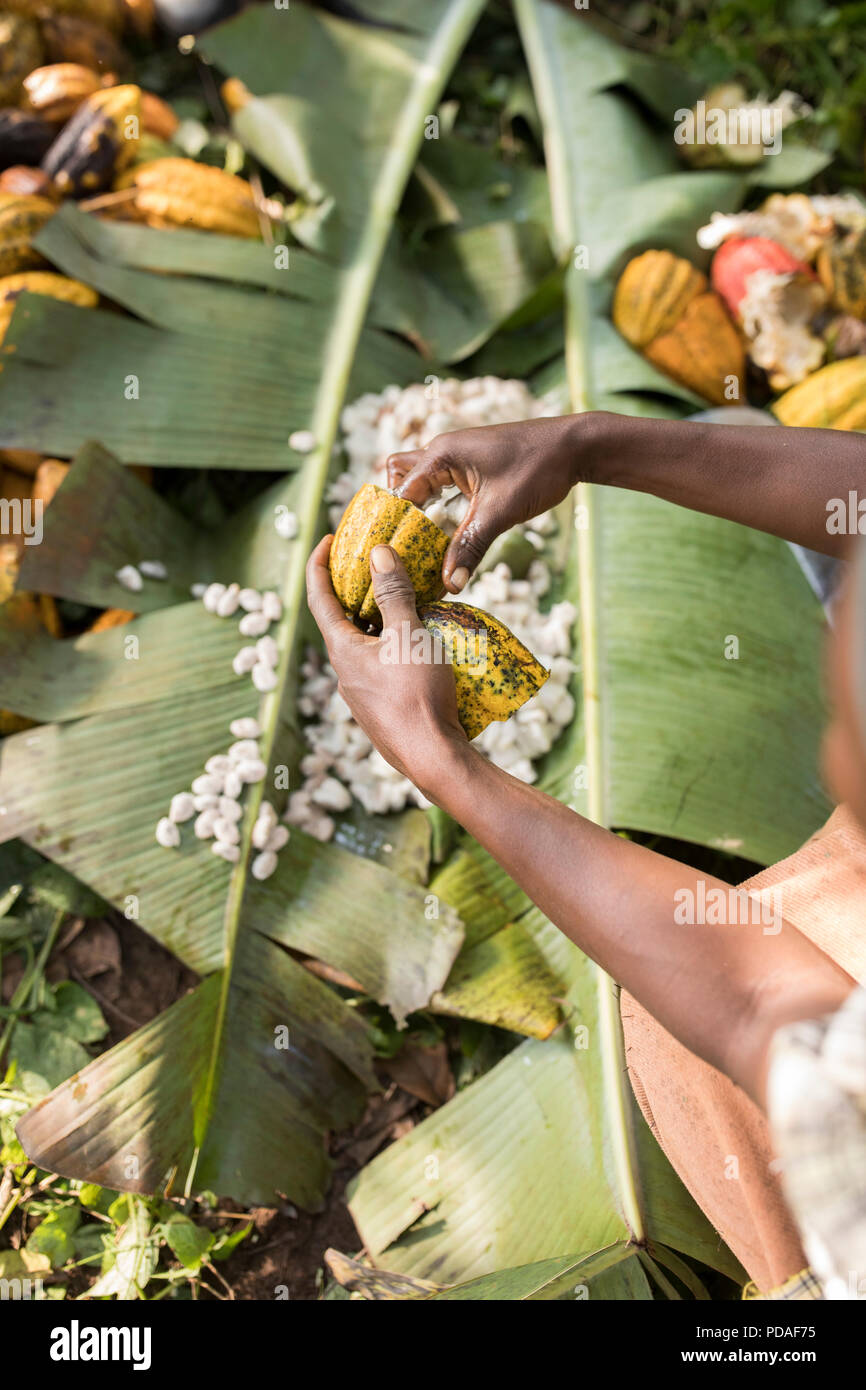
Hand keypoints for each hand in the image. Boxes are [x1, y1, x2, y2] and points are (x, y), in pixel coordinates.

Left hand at [305, 536, 467, 792]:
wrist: (433, 759)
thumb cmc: (419, 694)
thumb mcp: (409, 635)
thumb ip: (393, 594)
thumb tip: (377, 553)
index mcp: (342, 650)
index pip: (318, 597)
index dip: (319, 564)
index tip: (328, 539)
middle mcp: (345, 672)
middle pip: (342, 620)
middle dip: (355, 589)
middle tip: (374, 564)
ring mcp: (362, 694)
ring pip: (364, 645)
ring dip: (378, 618)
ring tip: (405, 599)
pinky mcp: (381, 710)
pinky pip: (380, 666)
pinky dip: (391, 644)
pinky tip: (418, 643)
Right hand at [388, 413, 595, 590]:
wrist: (574, 446)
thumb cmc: (538, 469)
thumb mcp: (500, 513)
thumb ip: (471, 547)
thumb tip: (450, 584)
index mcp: (442, 455)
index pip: (400, 492)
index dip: (394, 523)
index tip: (392, 553)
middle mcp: (444, 451)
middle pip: (400, 476)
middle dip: (398, 508)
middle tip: (402, 543)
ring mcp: (458, 456)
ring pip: (421, 479)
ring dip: (417, 506)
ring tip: (417, 542)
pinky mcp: (473, 464)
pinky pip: (442, 482)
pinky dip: (436, 504)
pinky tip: (443, 530)